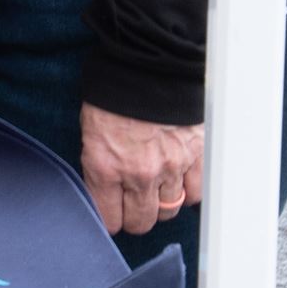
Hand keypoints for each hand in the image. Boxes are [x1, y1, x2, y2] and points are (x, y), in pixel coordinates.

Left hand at [79, 103, 203, 235]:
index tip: (111, 215)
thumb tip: (106, 190)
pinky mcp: (196, 159)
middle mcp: (139, 174)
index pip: (109, 217)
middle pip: (141, 222)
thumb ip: (99, 164)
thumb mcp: (90, 130)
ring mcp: (171, 168)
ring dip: (160, 205)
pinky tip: (178, 183)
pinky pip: (195, 194)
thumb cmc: (113, 94)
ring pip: (169, 211)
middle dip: (134, 218)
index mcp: (106, 166)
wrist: (147, 65)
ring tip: (155, 192)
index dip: (109, 219)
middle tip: (132, 206)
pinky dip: (188, 193)